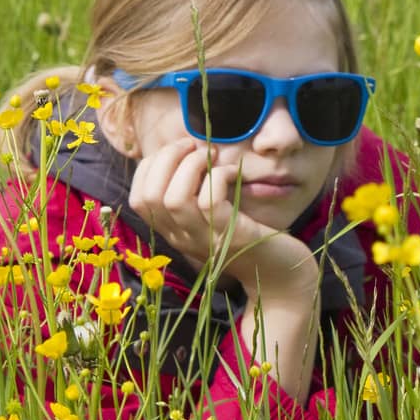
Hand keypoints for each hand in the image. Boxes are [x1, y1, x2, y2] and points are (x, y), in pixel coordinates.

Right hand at [127, 136, 318, 297]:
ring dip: (191, 165)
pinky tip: (232, 172)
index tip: (177, 152)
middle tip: (193, 146)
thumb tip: (181, 151)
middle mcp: (183, 238)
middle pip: (151, 196)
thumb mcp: (210, 213)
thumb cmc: (245, 233)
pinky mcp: (232, 235)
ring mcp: (206, 239)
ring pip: (175, 198)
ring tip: (211, 156)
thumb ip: (191, 191)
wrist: (280, 273)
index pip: (139, 199)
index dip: (150, 166)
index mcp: (173, 231)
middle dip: (167, 159)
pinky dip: (218, 176)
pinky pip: (210, 201)